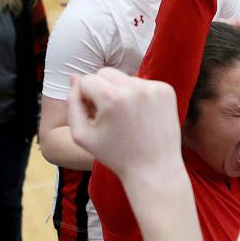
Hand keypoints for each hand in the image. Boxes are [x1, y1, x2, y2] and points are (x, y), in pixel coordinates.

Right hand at [67, 68, 181, 182]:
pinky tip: (141, 116)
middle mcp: (135, 88)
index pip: (86, 80)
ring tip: (126, 118)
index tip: (93, 115)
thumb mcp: (82, 135)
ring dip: (121, 91)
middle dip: (101, 89)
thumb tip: (74, 76)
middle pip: (106, 72)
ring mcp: (154, 87)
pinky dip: (138, 95)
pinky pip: (143, 83)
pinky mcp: (167, 90)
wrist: (154, 167)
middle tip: (108, 114)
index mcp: (112, 98)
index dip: (85, 97)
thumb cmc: (115, 155)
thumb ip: (72, 103)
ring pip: (125, 77)